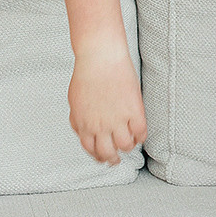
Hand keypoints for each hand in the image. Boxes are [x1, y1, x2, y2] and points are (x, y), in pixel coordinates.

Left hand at [68, 34, 146, 165]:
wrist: (100, 57)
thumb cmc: (86, 76)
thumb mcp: (74, 102)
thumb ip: (77, 120)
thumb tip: (81, 132)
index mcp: (84, 125)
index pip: (92, 150)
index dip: (98, 156)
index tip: (104, 157)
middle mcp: (100, 126)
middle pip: (108, 153)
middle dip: (112, 159)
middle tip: (117, 159)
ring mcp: (118, 119)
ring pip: (126, 146)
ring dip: (128, 147)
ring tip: (130, 142)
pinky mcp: (134, 110)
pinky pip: (141, 132)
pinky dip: (141, 136)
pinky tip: (139, 132)